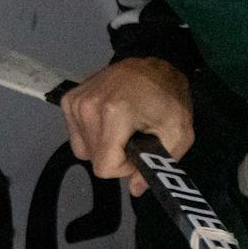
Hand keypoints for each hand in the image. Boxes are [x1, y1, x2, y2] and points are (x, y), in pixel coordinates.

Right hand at [60, 57, 192, 197]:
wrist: (155, 60)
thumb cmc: (169, 96)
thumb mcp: (178, 133)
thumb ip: (159, 164)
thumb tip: (135, 189)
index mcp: (113, 114)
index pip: (104, 166)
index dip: (125, 169)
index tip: (141, 151)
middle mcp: (87, 106)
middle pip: (94, 159)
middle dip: (116, 158)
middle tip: (135, 139)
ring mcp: (75, 101)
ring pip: (83, 149)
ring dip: (103, 147)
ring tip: (123, 129)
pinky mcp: (69, 99)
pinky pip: (76, 134)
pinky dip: (92, 135)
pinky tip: (109, 122)